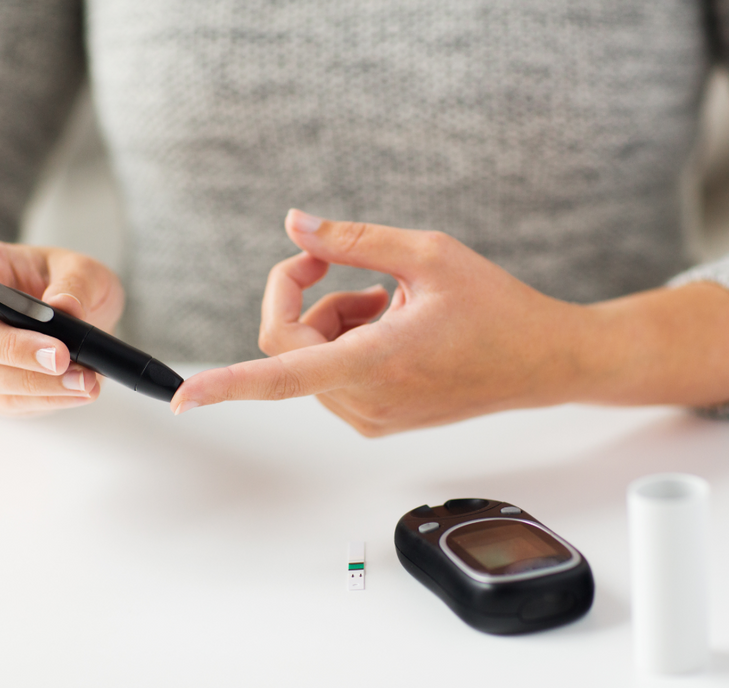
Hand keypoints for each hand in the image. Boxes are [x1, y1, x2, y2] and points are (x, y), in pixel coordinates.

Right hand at [0, 239, 124, 415]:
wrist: (67, 320)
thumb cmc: (62, 284)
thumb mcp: (80, 268)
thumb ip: (76, 282)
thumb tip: (66, 308)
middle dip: (13, 349)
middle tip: (60, 355)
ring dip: (37, 383)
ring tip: (85, 379)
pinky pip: (9, 401)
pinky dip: (47, 399)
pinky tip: (79, 391)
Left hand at [171, 210, 595, 435]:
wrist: (544, 360)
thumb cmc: (496, 306)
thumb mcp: (428, 254)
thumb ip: (352, 241)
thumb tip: (292, 225)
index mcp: (378, 361)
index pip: (283, 374)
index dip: (227, 386)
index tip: (184, 401)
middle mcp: (368, 401)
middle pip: (290, 347)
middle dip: (306, 298)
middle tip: (348, 267)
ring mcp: (373, 417)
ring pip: (308, 361)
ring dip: (331, 320)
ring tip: (389, 302)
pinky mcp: (380, 420)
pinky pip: (330, 377)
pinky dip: (345, 343)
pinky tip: (392, 326)